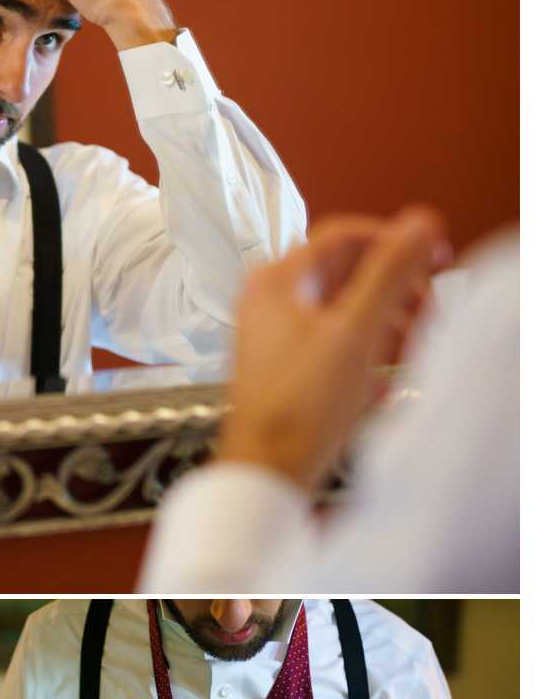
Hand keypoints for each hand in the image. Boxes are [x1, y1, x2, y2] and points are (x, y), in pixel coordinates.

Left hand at [216, 208, 449, 495]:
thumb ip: (390, 273)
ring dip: (385, 322)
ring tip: (410, 347)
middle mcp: (271, 300)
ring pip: (345, 309)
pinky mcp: (287, 365)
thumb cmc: (300, 408)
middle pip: (348, 272)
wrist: (265, 473)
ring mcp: (275, 333)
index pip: (346, 236)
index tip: (433, 257)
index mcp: (278, 280)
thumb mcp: (357, 332)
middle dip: (395, 289)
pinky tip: (381, 381)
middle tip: (428, 307)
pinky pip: (336, 341)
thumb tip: (419, 224)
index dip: (396, 242)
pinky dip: (365, 350)